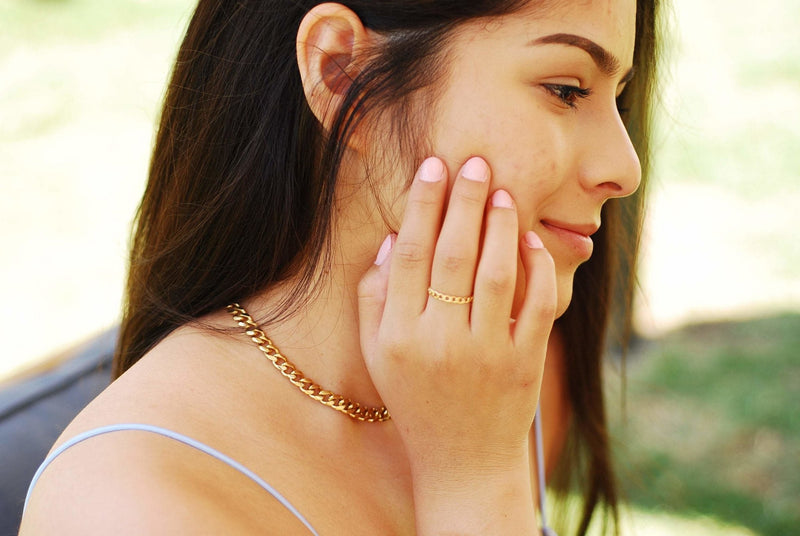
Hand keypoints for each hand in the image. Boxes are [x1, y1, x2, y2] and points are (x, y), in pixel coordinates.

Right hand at [358, 155, 556, 484]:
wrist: (463, 463)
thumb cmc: (415, 402)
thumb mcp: (378, 357)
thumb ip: (374, 300)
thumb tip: (391, 240)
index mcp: (398, 337)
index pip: (409, 256)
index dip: (421, 206)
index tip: (433, 167)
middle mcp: (440, 342)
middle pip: (452, 255)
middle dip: (464, 202)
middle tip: (475, 163)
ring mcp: (486, 353)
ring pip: (496, 274)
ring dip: (500, 226)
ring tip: (502, 191)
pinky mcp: (524, 364)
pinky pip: (535, 306)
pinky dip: (536, 268)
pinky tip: (529, 239)